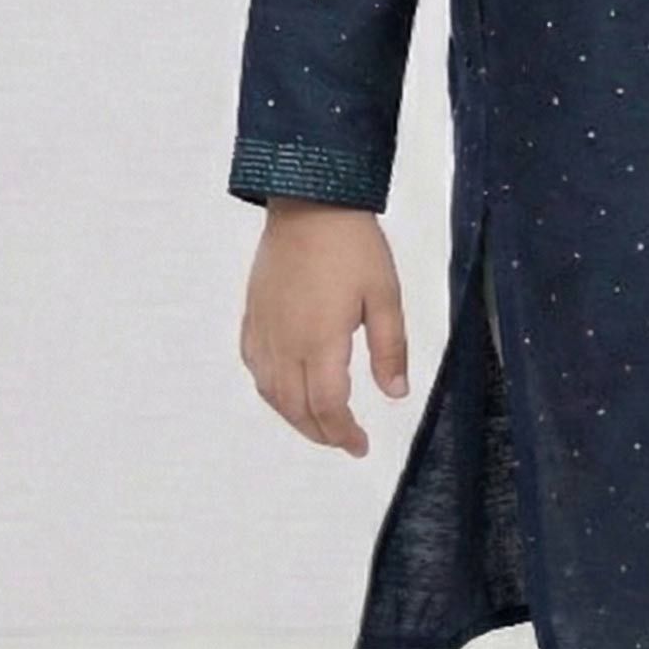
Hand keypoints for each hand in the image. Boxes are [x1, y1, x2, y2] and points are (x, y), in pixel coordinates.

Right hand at [239, 199, 410, 454]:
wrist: (308, 202)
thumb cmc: (353, 246)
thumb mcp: (385, 296)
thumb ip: (390, 349)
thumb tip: (396, 393)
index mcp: (320, 340)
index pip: (327, 406)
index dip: (344, 434)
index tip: (361, 446)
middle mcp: (285, 342)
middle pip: (295, 408)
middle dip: (321, 433)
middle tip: (345, 442)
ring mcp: (264, 329)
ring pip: (271, 392)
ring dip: (295, 417)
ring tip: (320, 424)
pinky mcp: (253, 315)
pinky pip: (255, 366)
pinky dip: (271, 390)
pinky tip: (286, 390)